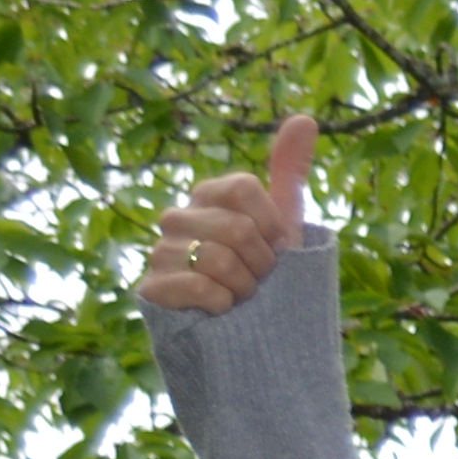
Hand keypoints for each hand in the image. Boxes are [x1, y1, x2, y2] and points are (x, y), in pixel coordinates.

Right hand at [137, 114, 314, 316]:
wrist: (248, 338)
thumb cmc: (264, 278)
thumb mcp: (283, 225)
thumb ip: (289, 172)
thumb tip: (306, 120)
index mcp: (207, 197)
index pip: (246, 188)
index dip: (273, 226)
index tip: (276, 250)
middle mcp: (176, 218)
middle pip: (237, 228)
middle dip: (263, 264)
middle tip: (258, 280)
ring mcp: (159, 252)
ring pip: (220, 260)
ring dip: (246, 288)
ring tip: (240, 297)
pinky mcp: (152, 289)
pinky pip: (201, 288)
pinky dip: (224, 305)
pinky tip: (220, 312)